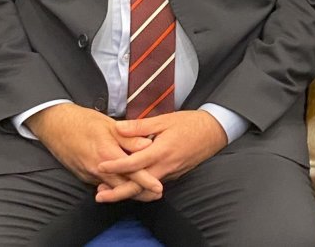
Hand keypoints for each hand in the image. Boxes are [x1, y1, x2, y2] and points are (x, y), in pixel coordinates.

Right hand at [26, 103, 161, 201]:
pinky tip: (124, 183)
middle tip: (157, 194)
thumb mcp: (109, 125)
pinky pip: (103, 185)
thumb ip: (129, 137)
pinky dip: (114, 186)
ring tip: (145, 191)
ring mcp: (89, 175)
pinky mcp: (84, 176)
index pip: (131, 172)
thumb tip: (149, 144)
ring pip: (112, 188)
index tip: (159, 188)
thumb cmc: (83, 122)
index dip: (146, 182)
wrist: (55, 126)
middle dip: (140, 192)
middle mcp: (98, 169)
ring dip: (128, 191)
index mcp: (107, 154)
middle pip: (123, 187)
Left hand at [96, 110, 228, 200]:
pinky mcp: (174, 175)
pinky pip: (154, 184)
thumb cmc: (190, 123)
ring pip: (145, 188)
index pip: (135, 163)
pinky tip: (129, 183)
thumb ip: (141, 125)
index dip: (116, 166)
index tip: (100, 166)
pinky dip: (140, 187)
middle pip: (138, 186)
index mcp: (162, 150)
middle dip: (118, 193)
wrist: (215, 132)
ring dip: (127, 191)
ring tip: (109, 191)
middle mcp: (166, 166)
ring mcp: (171, 173)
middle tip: (99, 195)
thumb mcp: (165, 119)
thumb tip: (118, 127)